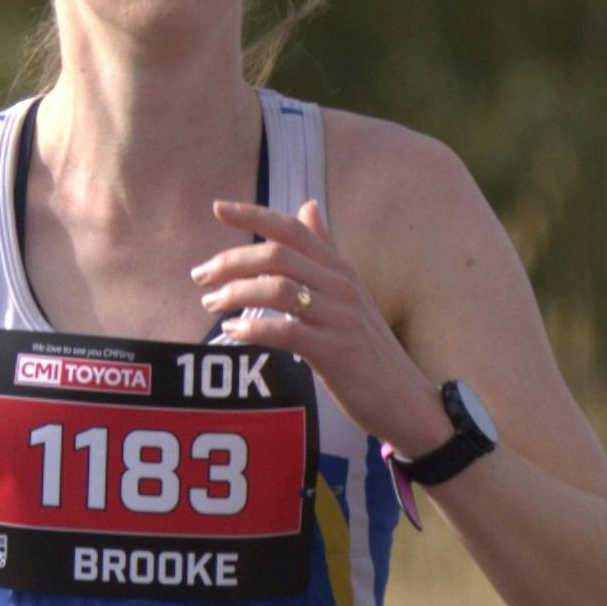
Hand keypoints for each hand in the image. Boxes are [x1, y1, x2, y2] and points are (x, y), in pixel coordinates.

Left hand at [198, 197, 429, 438]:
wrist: (405, 398)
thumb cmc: (369, 348)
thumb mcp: (350, 292)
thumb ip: (324, 250)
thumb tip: (308, 207)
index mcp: (340, 269)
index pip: (293, 228)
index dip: (253, 214)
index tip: (218, 208)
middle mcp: (341, 286)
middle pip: (277, 256)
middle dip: (231, 261)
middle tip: (201, 276)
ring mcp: (339, 318)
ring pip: (277, 289)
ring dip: (235, 294)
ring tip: (212, 306)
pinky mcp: (335, 352)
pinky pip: (285, 332)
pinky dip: (252, 330)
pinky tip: (233, 333)